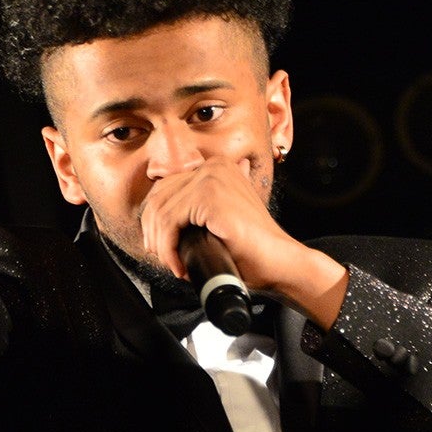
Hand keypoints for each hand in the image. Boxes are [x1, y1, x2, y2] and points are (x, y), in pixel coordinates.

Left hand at [139, 160, 348, 327]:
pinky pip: (169, 223)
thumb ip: (198, 211)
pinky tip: (179, 265)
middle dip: (153, 232)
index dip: (155, 219)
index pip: (165, 187)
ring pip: (160, 212)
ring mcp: (211, 177)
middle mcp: (213, 166)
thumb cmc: (252, 249)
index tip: (160, 246)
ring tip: (173, 264)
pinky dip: (168, 249)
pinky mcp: (209, 195)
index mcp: (217, 167)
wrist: (278, 262)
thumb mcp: (219, 220)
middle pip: (158, 197)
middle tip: (163, 258)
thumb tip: (163, 219)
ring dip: (160, 245)